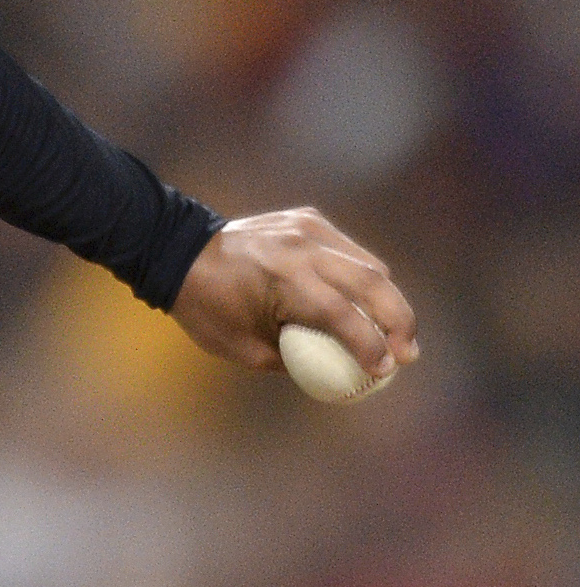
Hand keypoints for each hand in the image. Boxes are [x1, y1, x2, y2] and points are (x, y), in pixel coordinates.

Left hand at [170, 208, 419, 379]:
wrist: (179, 253)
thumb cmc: (206, 308)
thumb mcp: (245, 349)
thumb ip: (295, 359)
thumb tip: (335, 368)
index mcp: (284, 280)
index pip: (344, 316)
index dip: (370, 346)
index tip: (385, 369)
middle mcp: (302, 248)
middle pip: (373, 283)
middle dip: (399, 321)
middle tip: (408, 352)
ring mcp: (306, 227)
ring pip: (368, 263)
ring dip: (388, 298)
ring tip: (396, 331)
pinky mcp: (306, 218)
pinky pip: (346, 249)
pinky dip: (361, 275)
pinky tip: (365, 299)